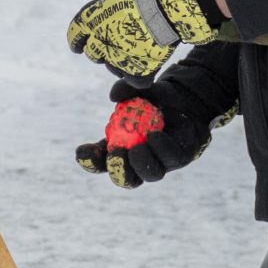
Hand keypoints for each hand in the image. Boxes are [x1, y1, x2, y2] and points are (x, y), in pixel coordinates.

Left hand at [66, 0, 220, 78]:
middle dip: (102, 50)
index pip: (74, 35)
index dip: (77, 42)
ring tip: (141, 45)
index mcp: (90, 19)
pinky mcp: (136, 73)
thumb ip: (109, 8)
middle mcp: (99, 41)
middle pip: (93, 54)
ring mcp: (117, 59)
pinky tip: (151, 60)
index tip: (78, 46)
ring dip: (123, 60)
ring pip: (114, 68)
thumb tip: (112, 16)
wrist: (167, 7)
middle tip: (121, 41)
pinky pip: (135, 81)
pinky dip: (142, 74)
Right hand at [76, 73, 236, 188]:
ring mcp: (161, 162)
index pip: (101, 162)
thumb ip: (126, 89)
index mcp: (120, 149)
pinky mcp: (180, 158)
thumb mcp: (138, 90)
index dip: (90, 161)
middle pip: (125, 179)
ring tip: (137, 147)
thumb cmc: (155, 95)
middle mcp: (139, 161)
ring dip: (141, 163)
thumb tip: (115, 96)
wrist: (185, 96)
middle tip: (116, 154)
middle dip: (118, 170)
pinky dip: (160, 149)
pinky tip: (154, 136)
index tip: (82, 151)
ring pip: (149, 175)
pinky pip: (170, 159)